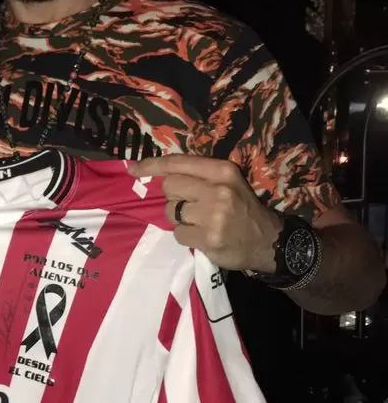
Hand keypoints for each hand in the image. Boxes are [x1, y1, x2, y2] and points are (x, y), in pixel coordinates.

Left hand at [128, 155, 282, 271]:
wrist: (269, 240)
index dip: (152, 165)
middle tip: (192, 206)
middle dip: (174, 198)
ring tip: (200, 222)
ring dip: (180, 219)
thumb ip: (199, 176)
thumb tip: (160, 174)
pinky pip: (178, 234)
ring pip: (171, 212)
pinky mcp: (209, 238)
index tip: (133, 169)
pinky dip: (186, 237)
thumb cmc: (242, 208)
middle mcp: (217, 189)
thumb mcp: (227, 183)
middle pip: (169, 187)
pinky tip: (203, 237)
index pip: (178, 163)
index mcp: (222, 170)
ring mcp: (213, 215)